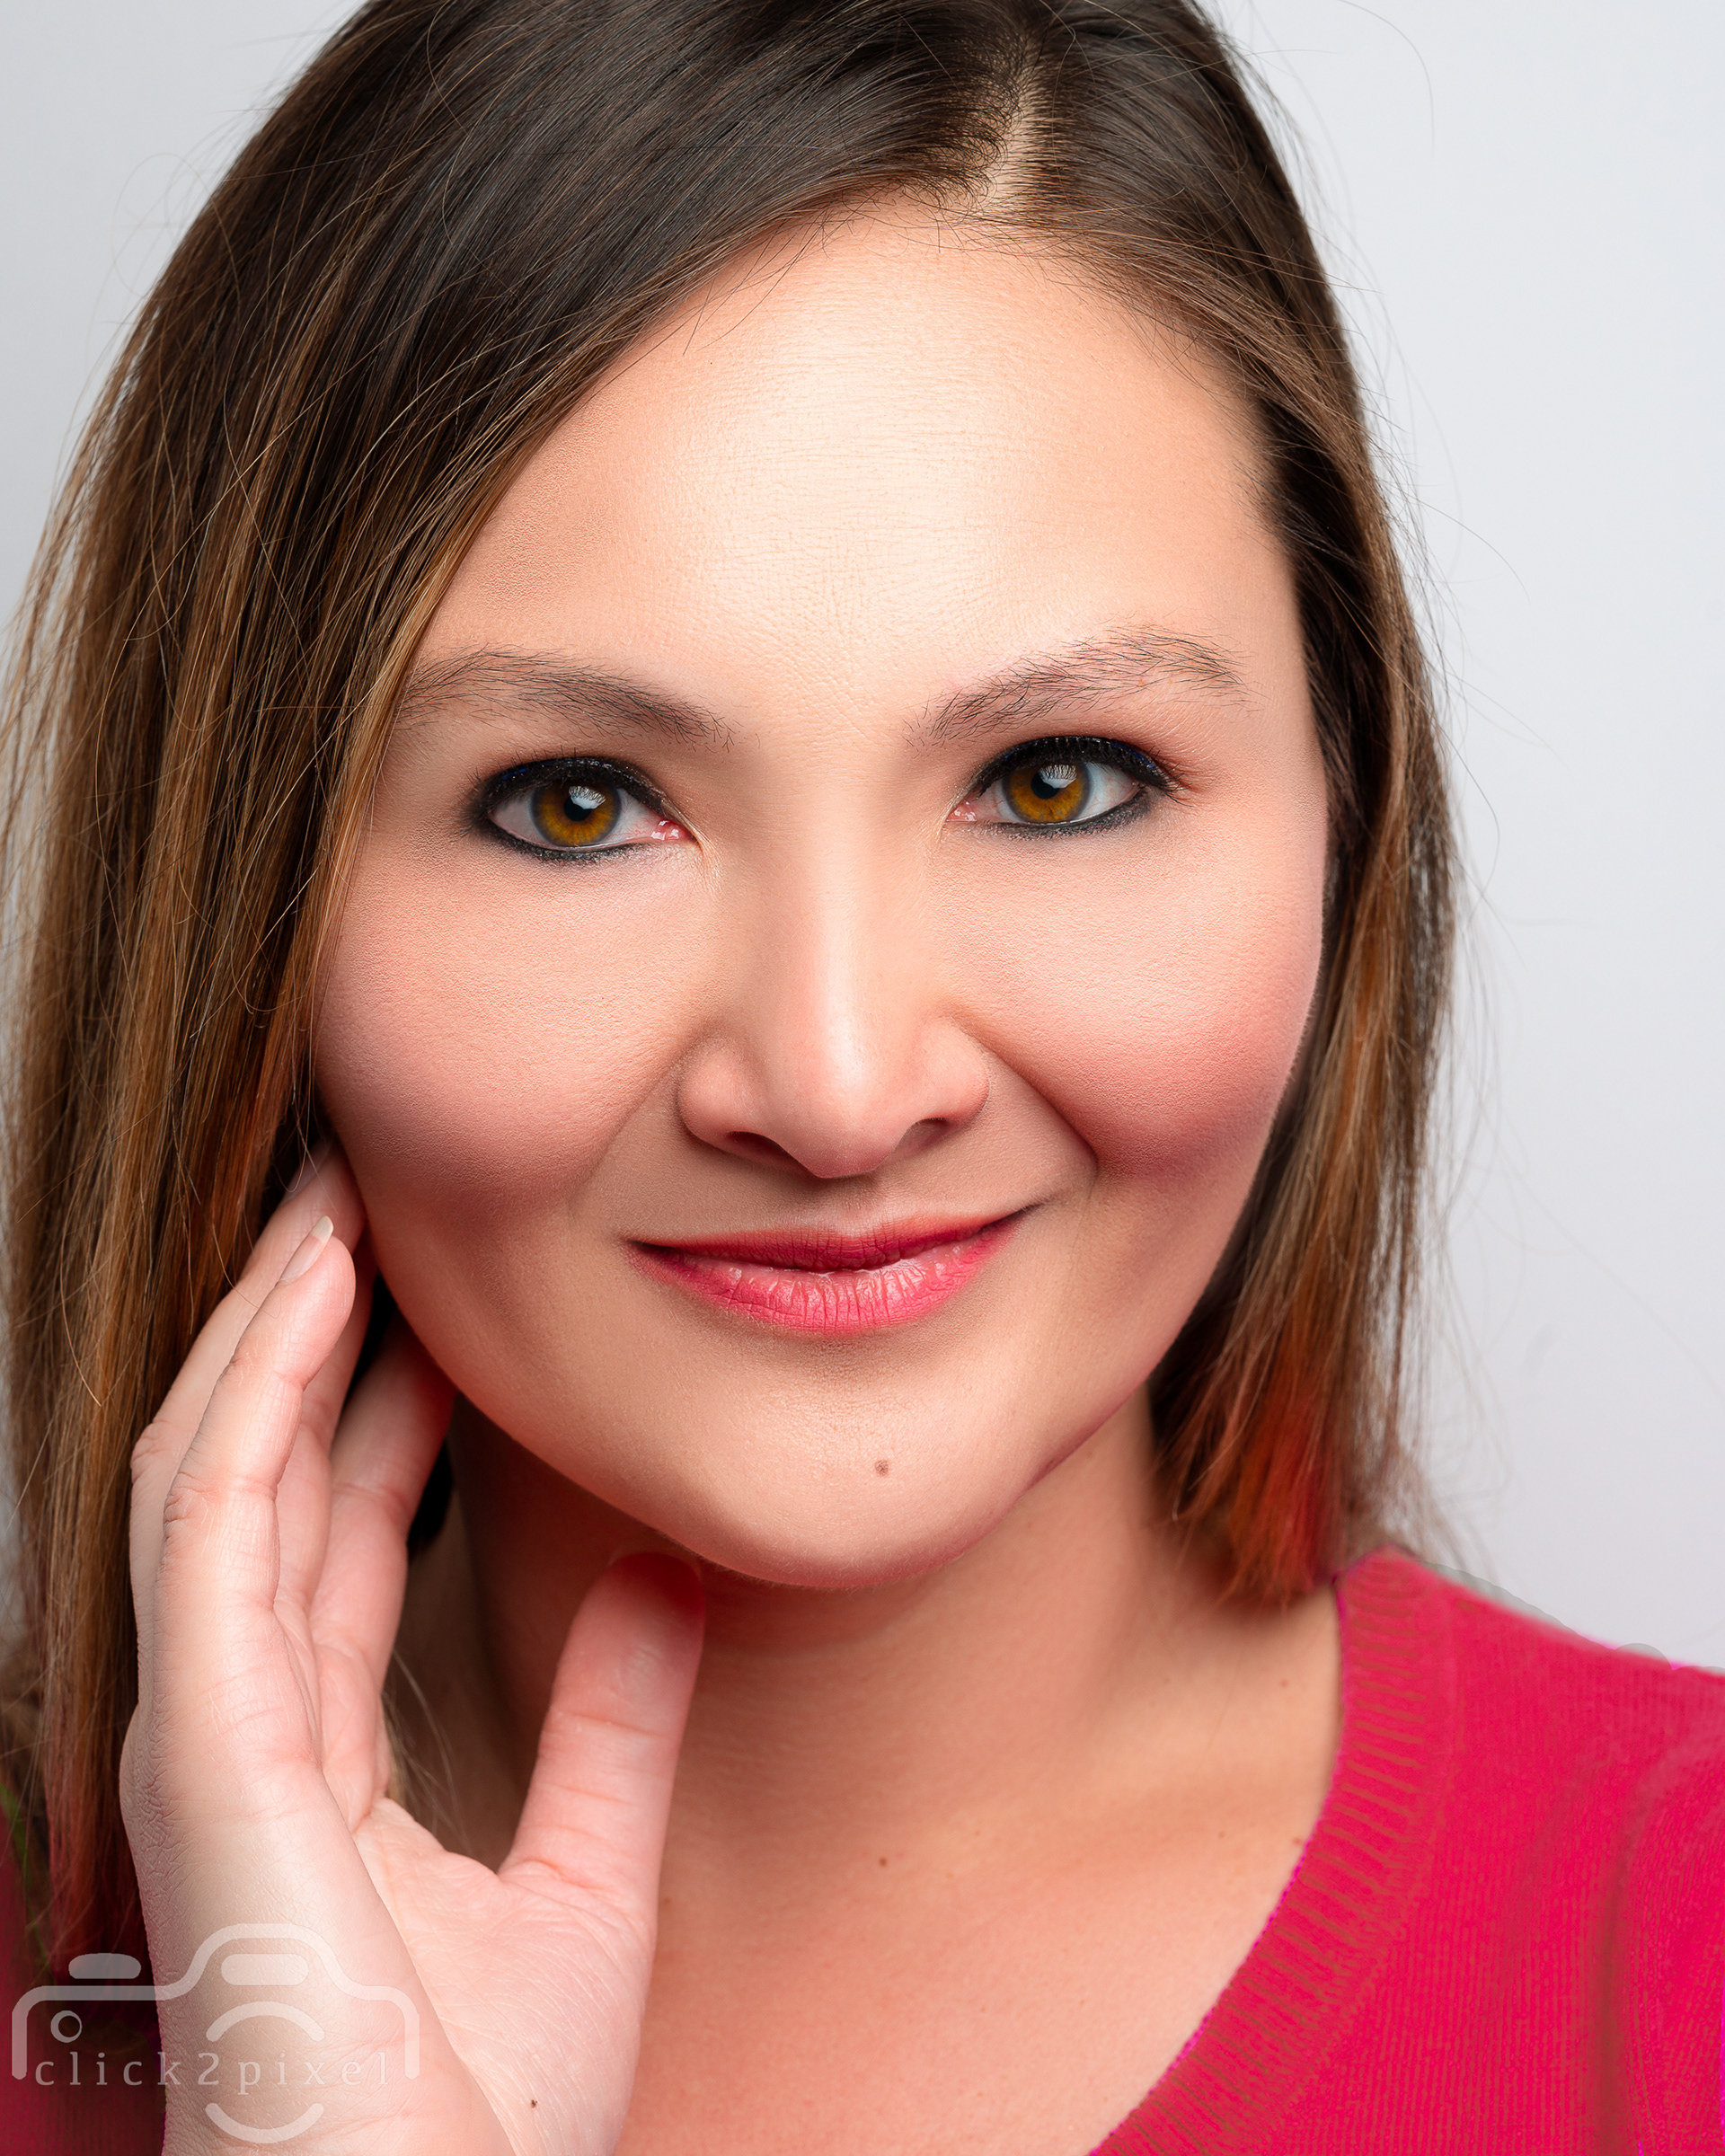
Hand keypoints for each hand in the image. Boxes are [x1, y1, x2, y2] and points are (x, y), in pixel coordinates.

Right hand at [122, 1148, 703, 2153]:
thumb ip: (613, 1722)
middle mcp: (241, 1722)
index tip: (444, 1300)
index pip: (340, 1533)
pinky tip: (310, 1295)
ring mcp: (204, 1723)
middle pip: (269, 1473)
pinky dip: (257, 1394)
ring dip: (273, 1323)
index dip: (381, 1405)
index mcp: (318, 1753)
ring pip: (220, 1463)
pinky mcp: (198, 1737)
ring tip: (339, 1202)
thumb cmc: (482, 2116)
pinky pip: (212, 1521)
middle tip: (376, 1202)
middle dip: (314, 1330)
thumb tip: (668, 1577)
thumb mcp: (584, 1873)